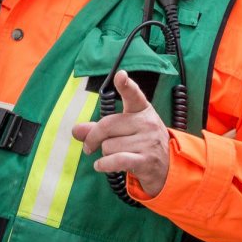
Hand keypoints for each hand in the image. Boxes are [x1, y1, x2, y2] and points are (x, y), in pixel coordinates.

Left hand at [71, 70, 169, 196]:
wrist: (166, 166)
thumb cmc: (141, 143)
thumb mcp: (124, 130)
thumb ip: (98, 128)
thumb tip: (76, 130)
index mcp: (142, 109)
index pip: (133, 95)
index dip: (126, 85)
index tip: (121, 75)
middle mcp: (147, 123)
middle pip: (107, 125)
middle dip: (93, 138)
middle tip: (89, 146)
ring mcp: (148, 142)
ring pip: (109, 146)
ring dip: (105, 154)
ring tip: (115, 155)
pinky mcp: (146, 160)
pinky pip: (116, 160)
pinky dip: (104, 164)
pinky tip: (100, 165)